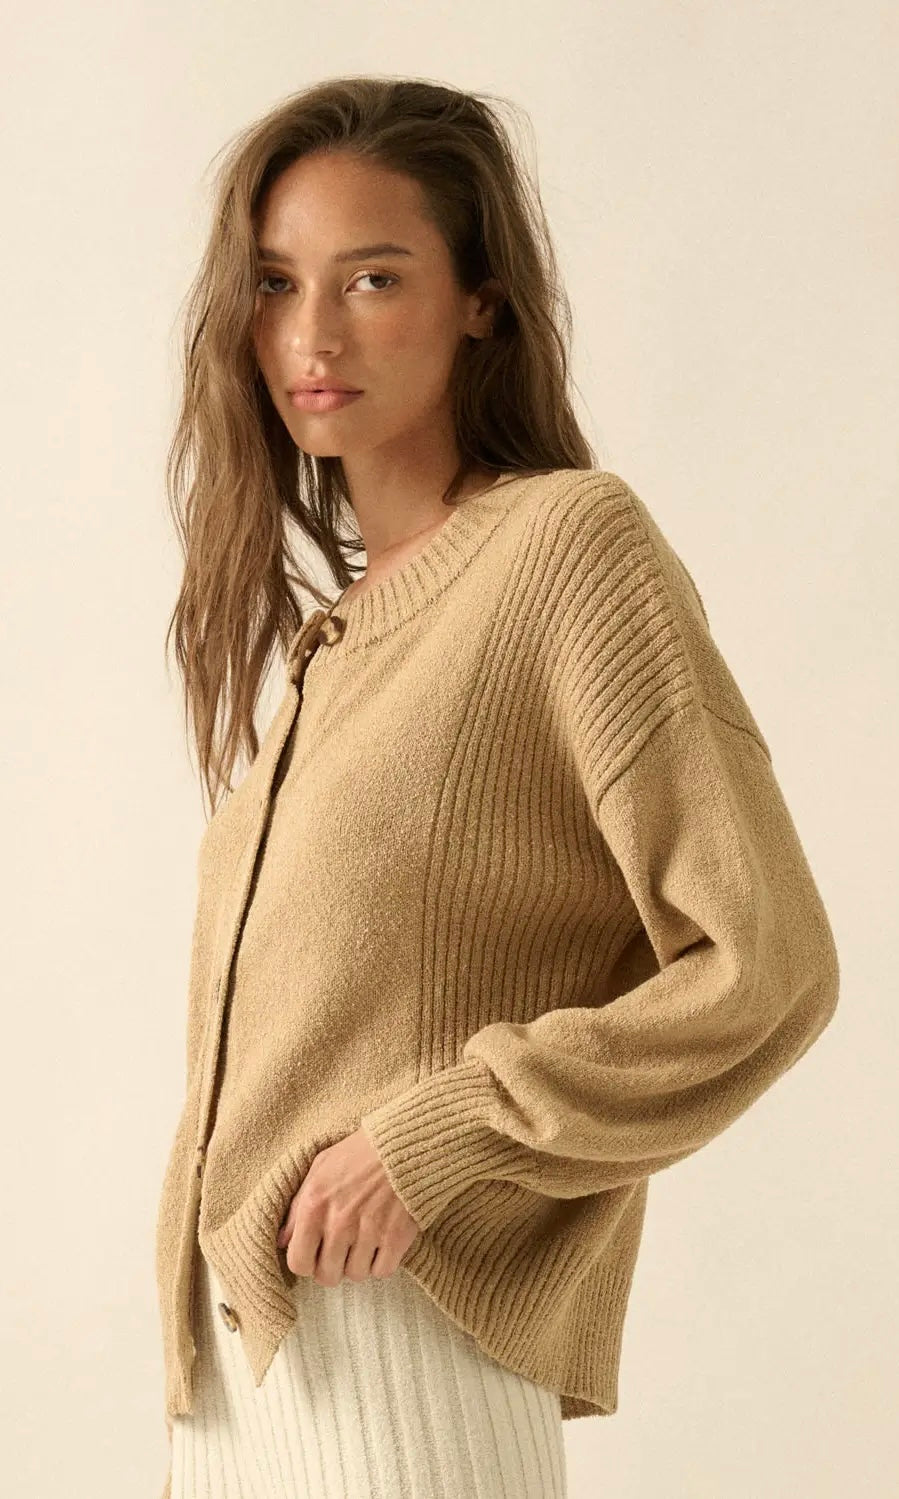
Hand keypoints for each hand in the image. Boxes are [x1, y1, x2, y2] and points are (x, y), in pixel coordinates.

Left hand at [276, 1125, 421, 1284]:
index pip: (298, 1263)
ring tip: (363, 1241)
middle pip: (327, 1275)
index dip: (306, 1263)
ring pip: (355, 1275)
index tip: (315, 1255)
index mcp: (314, 1205)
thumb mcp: (320, 1169)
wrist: (403, 1143)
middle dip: (332, 1266)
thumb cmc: (358, 1154)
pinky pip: (382, 1271)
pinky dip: (382, 1263)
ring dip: (358, 1263)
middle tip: (341, 1249)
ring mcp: (368, 1231)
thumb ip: (297, 1206)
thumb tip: (282, 1241)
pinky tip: (382, 1243)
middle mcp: (338, 1222)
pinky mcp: (395, 1237)